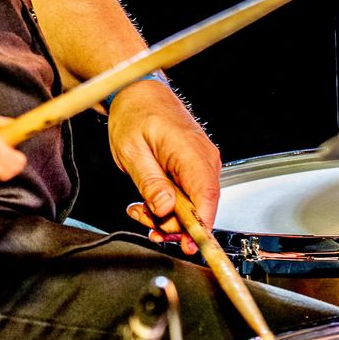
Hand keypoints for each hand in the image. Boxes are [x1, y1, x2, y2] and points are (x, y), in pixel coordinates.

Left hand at [107, 80, 219, 254]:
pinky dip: (169, 204)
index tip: (189, 246)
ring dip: (166, 214)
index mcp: (191, 153)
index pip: (206, 197)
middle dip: (172, 222)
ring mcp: (201, 164)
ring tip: (139, 208)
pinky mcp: (194, 168)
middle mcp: (204, 160)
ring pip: (192, 205)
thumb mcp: (132, 151)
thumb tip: (165, 208)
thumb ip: (150, 182)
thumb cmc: (135, 114)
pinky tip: (149, 201)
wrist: (138, 93)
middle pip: (199, 208)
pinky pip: (187, 196)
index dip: (200, 227)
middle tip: (142, 218)